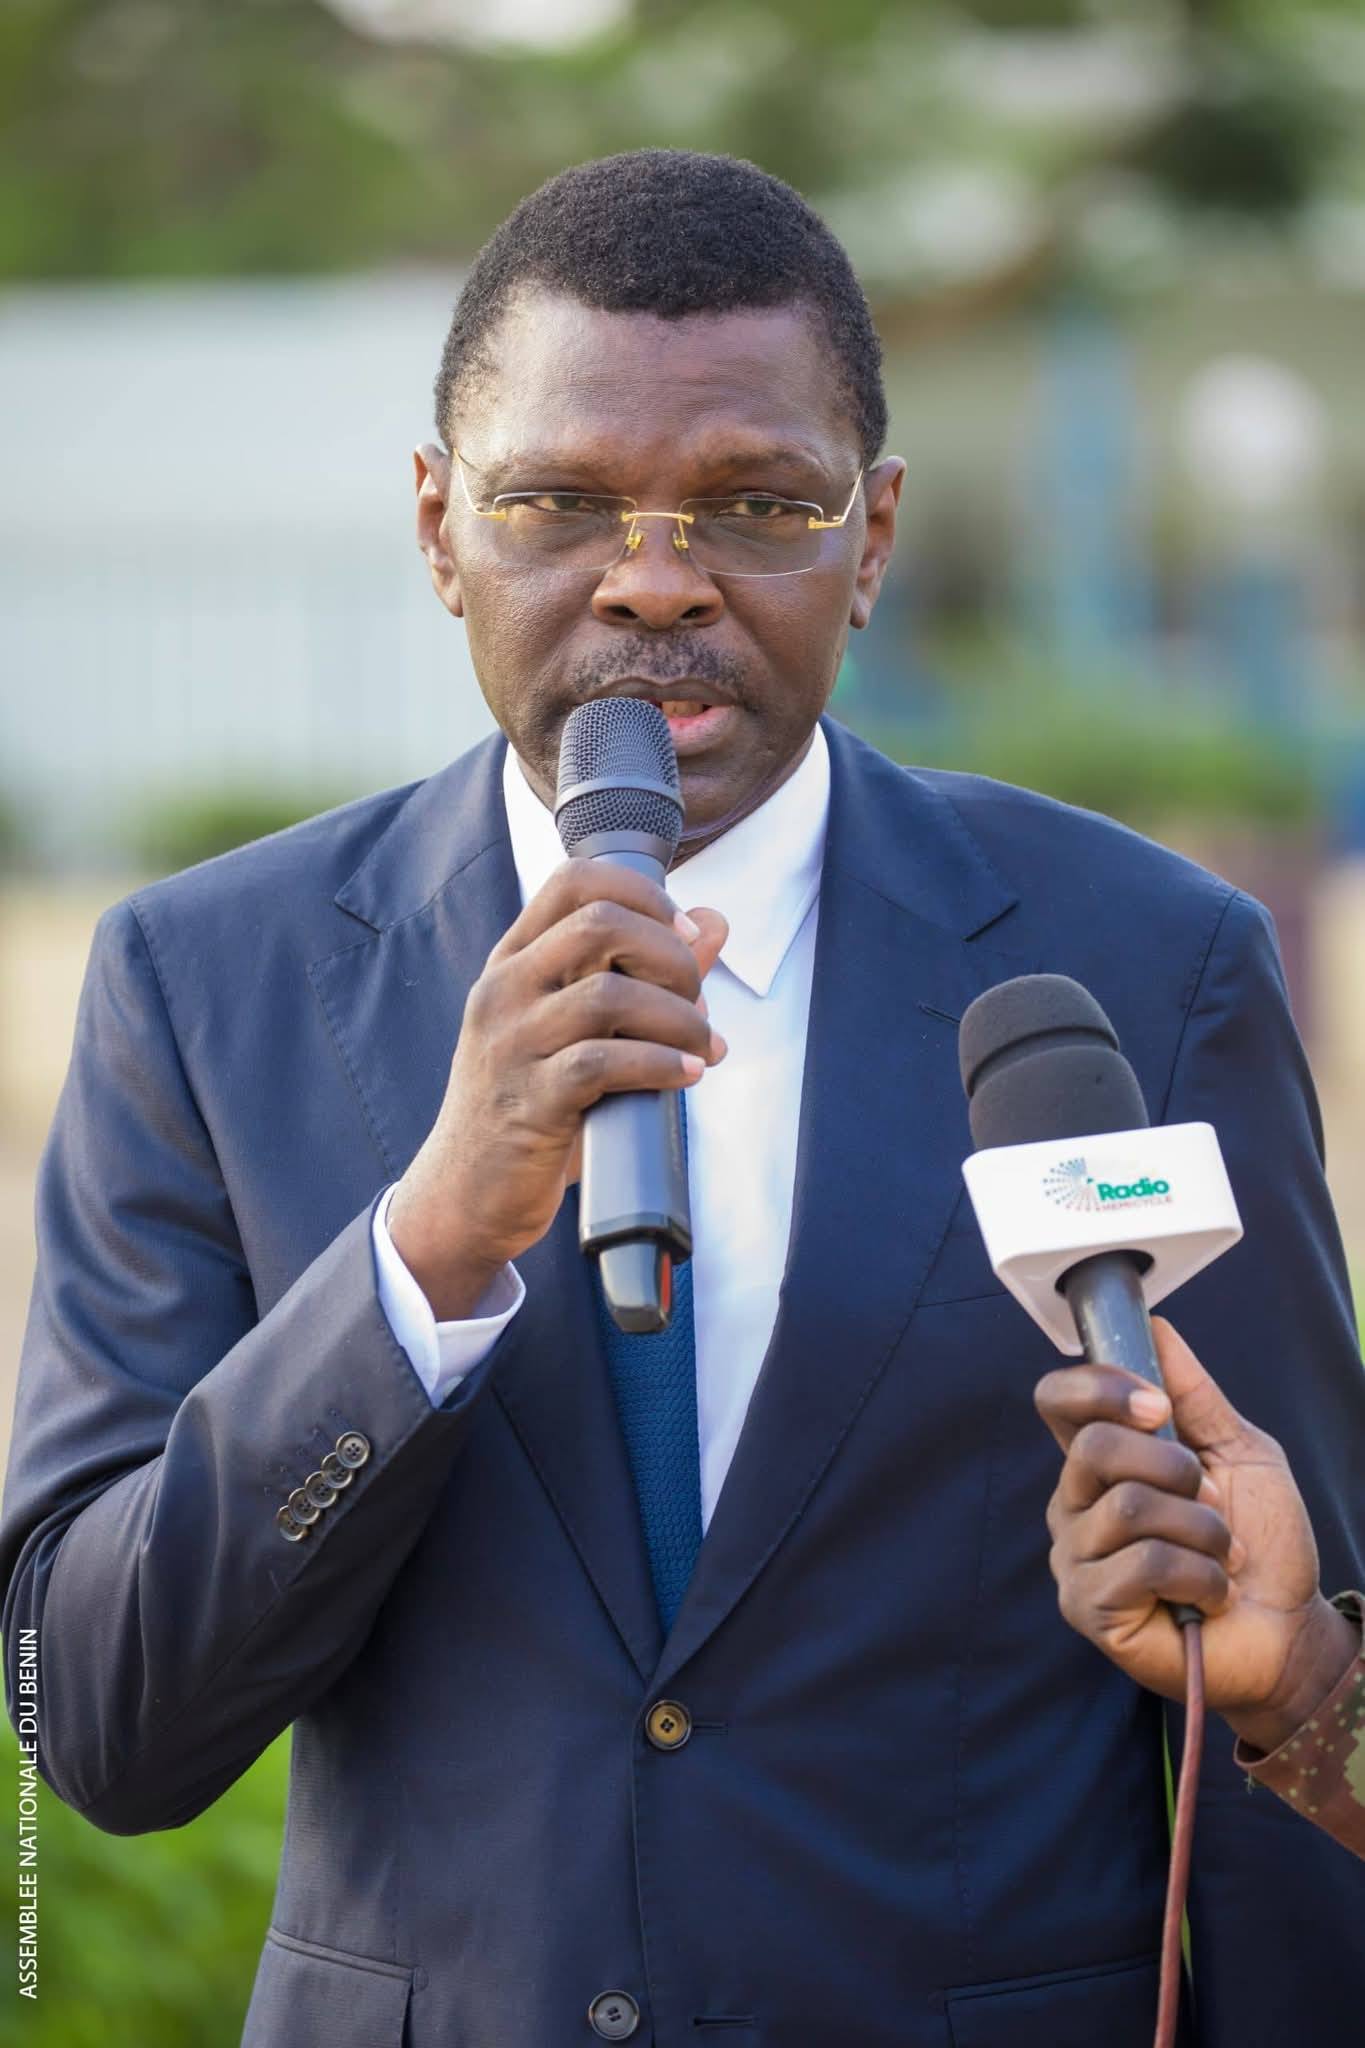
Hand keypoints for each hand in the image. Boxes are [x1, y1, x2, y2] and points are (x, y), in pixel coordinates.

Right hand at [388, 859, 727, 1319]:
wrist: (466, 1193)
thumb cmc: (532, 1104)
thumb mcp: (578, 1029)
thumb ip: (646, 973)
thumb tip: (713, 921)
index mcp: (513, 961)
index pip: (575, 881)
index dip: (645, 893)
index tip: (686, 935)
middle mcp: (504, 990)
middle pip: (600, 924)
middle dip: (671, 955)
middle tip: (699, 998)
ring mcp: (510, 1044)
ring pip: (609, 994)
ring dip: (679, 1017)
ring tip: (704, 1045)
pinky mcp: (528, 1102)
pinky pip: (603, 1063)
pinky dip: (660, 1063)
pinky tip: (687, 1074)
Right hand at [1035, 1318, 1359, 1751]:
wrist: (1289, 1633)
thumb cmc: (1262, 1545)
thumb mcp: (1241, 1454)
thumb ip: (1197, 1396)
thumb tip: (1158, 1328)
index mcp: (1102, 1460)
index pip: (1058, 1400)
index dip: (1099, 1388)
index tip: (1159, 1406)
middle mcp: (1075, 1503)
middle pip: (1096, 1446)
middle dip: (1176, 1468)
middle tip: (1211, 1501)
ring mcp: (1075, 1557)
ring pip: (1130, 1506)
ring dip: (1202, 1531)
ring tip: (1222, 1558)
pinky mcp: (1087, 1608)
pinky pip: (1142, 1563)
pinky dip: (1199, 1575)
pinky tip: (1207, 1596)